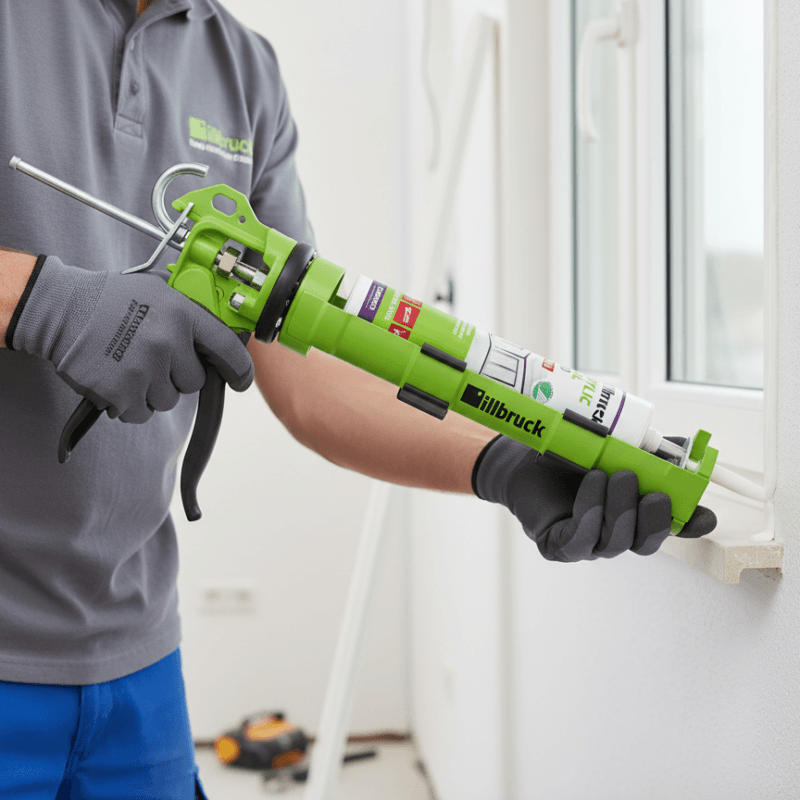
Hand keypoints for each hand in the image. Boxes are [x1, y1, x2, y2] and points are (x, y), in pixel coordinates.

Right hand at [7, 256, 252, 421]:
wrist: (60, 308)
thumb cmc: (110, 299)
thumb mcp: (159, 292)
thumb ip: (189, 315)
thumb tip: (216, 340)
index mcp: (182, 314)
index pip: (227, 349)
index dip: (240, 369)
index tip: (241, 380)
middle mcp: (167, 342)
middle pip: (194, 382)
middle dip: (178, 376)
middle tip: (154, 358)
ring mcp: (144, 370)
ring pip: (167, 400)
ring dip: (152, 390)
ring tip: (131, 365)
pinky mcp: (121, 392)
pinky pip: (140, 413)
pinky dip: (130, 403)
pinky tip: (117, 379)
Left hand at [473, 436, 716, 561]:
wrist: (523, 460)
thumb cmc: (570, 455)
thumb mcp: (614, 446)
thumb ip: (648, 448)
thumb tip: (685, 446)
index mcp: (635, 513)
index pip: (671, 527)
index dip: (690, 524)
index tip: (702, 514)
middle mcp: (616, 533)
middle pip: (645, 542)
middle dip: (654, 521)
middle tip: (654, 493)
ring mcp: (589, 544)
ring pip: (615, 541)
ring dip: (620, 508)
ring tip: (615, 474)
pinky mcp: (561, 546)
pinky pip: (582, 539)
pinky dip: (591, 511)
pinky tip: (593, 484)